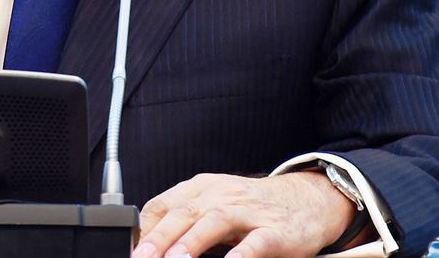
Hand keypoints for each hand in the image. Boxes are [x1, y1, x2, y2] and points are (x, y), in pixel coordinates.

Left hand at [133, 171, 359, 257]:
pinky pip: (256, 243)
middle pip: (184, 212)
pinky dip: (241, 255)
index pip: (163, 204)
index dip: (143, 229)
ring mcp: (249, 212)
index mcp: (202, 188)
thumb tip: (148, 244)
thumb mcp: (214, 205)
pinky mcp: (276, 231)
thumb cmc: (253, 207)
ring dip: (191, 242)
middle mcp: (222, 195)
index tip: (130, 250)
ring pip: (215, 221)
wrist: (308, 199)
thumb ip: (184, 220)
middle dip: (158, 238)